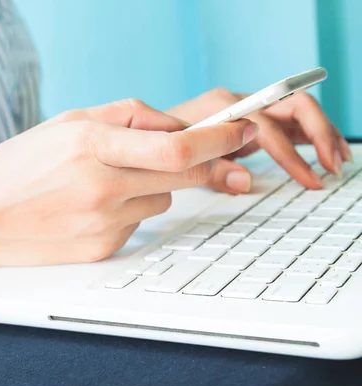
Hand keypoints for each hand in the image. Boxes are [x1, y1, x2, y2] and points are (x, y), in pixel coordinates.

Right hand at [0, 99, 256, 268]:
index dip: (219, 139)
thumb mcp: (66, 122)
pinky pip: (138, 223)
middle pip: (184, 175)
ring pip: (160, 198)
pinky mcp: (103, 250)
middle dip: (213, 164)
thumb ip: (125, 116)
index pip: (176, 145)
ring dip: (152, 185)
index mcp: (91, 146)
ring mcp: (103, 224)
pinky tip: (91, 208)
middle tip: (229, 161)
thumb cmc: (17, 166)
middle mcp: (101, 187)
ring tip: (106, 183)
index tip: (241, 131)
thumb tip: (175, 125)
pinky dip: (128, 210)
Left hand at [166, 88, 351, 193]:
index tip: (309, 180)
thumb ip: (211, 172)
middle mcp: (238, 101)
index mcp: (221, 107)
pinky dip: (310, 136)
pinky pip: (289, 122)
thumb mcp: (182, 162)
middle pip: (293, 106)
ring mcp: (247, 107)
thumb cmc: (163, 144)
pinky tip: (324, 153)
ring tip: (338, 160)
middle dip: (319, 134)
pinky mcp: (251, 118)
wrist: (149, 132)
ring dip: (322, 133)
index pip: (267, 127)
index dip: (290, 156)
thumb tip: (245, 183)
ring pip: (297, 110)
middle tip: (332, 165)